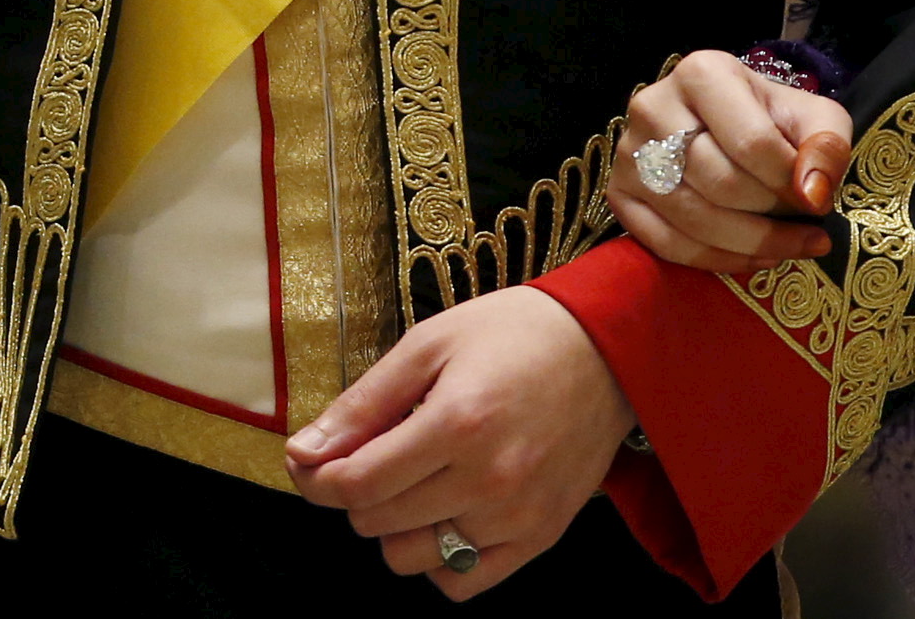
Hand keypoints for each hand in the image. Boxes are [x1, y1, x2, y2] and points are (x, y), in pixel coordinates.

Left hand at [284, 285, 634, 598]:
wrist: (613, 344)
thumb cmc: (517, 333)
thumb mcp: (432, 343)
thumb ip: (364, 403)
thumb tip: (301, 455)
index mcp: (458, 423)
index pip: (355, 484)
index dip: (319, 478)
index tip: (317, 461)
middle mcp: (490, 478)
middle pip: (377, 522)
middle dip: (359, 493)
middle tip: (380, 456)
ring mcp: (519, 514)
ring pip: (412, 558)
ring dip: (397, 527)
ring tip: (419, 483)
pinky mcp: (543, 534)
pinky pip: (463, 581)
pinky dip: (442, 560)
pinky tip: (449, 515)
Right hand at [608, 49, 854, 275]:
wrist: (726, 124)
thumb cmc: (771, 118)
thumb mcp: (814, 117)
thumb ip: (826, 145)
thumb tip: (812, 195)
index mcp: (703, 73)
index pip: (751, 142)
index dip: (789, 182)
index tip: (818, 205)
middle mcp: (654, 106)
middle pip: (720, 183)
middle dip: (772, 216)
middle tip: (809, 230)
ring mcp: (628, 153)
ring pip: (693, 219)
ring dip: (752, 244)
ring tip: (793, 247)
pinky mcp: (618, 195)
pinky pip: (667, 245)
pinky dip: (719, 260)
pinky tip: (757, 257)